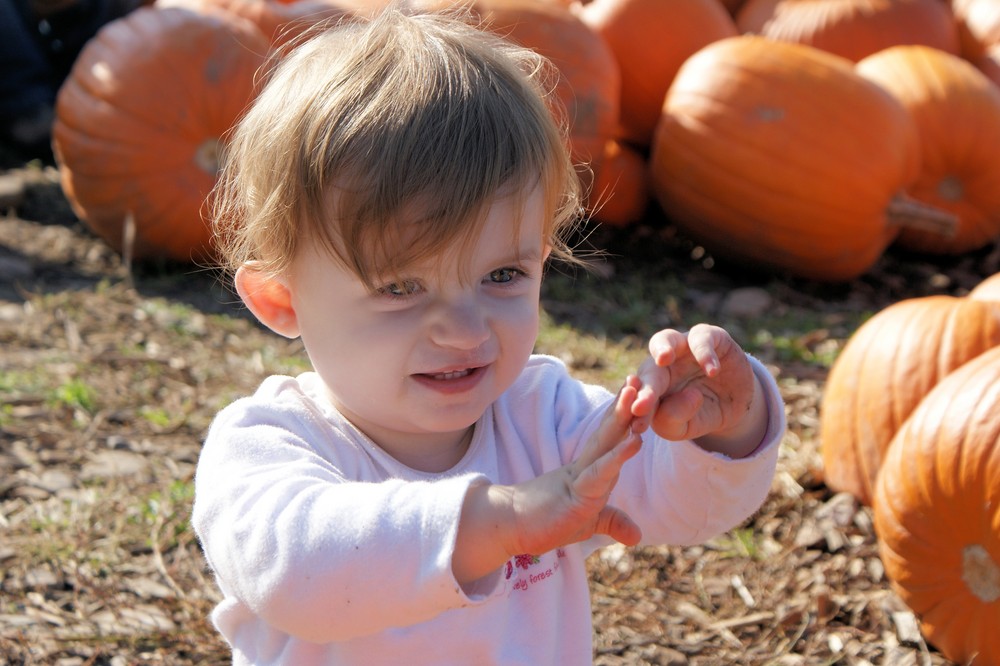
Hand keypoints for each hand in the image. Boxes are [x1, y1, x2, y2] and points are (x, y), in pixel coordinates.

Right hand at [500, 379, 644, 556]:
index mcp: (589, 470)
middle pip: (608, 431)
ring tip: (637, 395)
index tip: (637, 391)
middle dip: (624, 406)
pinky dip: (617, 457)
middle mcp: (585, 467)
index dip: (623, 416)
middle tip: (637, 376)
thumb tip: (636, 536)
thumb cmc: (545, 522)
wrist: (507, 526)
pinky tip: (634, 442)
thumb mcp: (587, 524)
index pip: (609, 439)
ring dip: (622, 419)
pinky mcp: (575, 493)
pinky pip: (600, 472)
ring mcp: (580, 478)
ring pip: (605, 444)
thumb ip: (611, 522)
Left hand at [628, 324, 764, 455]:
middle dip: (646, 386)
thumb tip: (686, 398)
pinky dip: (705, 353)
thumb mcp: (688, 425)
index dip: (638, 408)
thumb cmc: (703, 413)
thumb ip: (674, 420)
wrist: (738, 403)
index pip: (640, 395)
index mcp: (652, 386)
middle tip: (641, 405)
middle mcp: (664, 363)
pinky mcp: (712, 337)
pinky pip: (702, 338)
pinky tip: (712, 371)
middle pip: (649, 369)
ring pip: (667, 338)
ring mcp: (685, 346)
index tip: (638, 425)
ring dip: (662, 347)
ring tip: (663, 359)